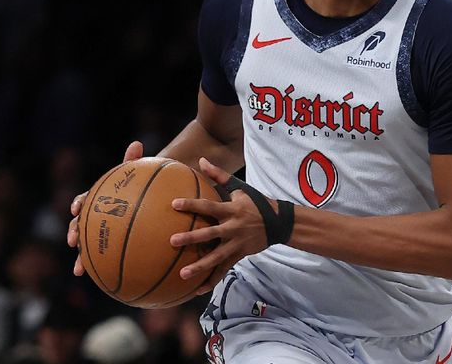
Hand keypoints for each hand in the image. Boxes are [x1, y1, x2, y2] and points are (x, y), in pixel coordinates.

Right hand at [68, 140, 143, 275]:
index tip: (77, 207)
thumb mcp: (139, 175)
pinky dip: (100, 270)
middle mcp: (95, 216)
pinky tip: (105, 283)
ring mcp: (100, 233)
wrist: (144, 207)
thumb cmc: (139, 189)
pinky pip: (103, 260)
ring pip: (87, 246)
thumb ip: (134, 162)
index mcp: (99, 199)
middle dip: (75, 232)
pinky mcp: (108, 248)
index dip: (80, 203)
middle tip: (73, 240)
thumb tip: (136, 142)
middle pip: (80, 224)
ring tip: (79, 269)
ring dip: (81, 258)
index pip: (86, 199)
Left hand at [170, 158, 271, 293]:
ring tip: (182, 274)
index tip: (174, 204)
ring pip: (216, 257)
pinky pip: (223, 270)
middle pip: (210, 234)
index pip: (209, 207)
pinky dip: (211, 280)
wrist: (279, 222)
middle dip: (192, 238)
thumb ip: (219, 176)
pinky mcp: (239, 255)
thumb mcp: (240, 187)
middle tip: (172, 241)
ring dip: (200, 266)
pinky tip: (196, 290)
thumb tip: (201, 160)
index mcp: (231, 210)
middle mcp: (233, 228)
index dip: (192, 205)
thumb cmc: (255, 202)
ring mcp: (236, 244)